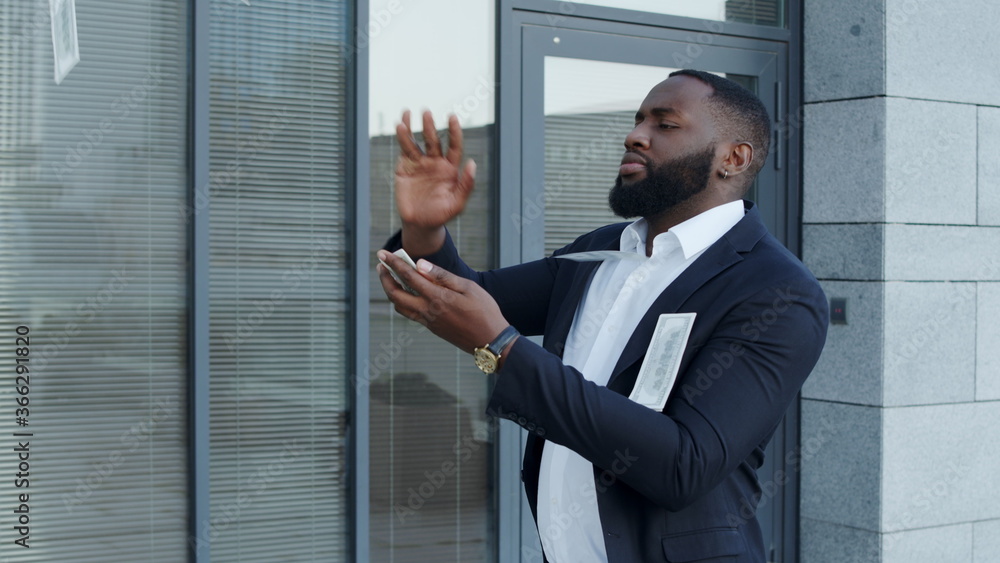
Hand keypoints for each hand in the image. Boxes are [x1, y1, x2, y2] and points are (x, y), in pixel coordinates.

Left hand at [376, 249, 508, 354]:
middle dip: (385, 279)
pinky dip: (402, 302)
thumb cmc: (484, 311)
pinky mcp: (432, 328)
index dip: (393, 264)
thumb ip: (442, 276)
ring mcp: (428, 322)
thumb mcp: (468, 287)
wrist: (490, 341)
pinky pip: (410, 314)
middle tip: (381, 266)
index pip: (408, 277)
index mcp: (437, 297)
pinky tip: (407, 294)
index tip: (382, 254)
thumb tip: (420, 264)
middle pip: (395, 295)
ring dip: (391, 291)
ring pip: (400, 307)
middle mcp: (428, 311)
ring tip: (390, 278)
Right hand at [395, 111, 476, 255]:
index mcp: (450, 168)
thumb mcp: (457, 204)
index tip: (452, 118)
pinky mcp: (405, 167)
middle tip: (427, 113)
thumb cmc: (441, 214)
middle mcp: (435, 162)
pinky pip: (404, 149)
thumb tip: (473, 164)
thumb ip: (466, 185)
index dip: (454, 132)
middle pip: (434, 140)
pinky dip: (401, 137)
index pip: (454, 146)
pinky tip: (400, 125)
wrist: (419, 223)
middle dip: (430, 126)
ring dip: (412, 128)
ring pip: (416, 142)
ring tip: (408, 113)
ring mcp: (419, 163)